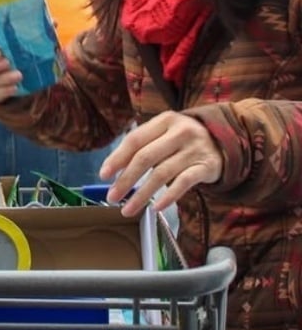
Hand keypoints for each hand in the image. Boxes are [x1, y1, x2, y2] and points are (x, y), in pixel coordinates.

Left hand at [99, 111, 222, 216]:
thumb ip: (143, 146)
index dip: (117, 158)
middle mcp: (179, 132)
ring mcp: (194, 149)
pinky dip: (168, 197)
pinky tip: (156, 208)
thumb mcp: (164, 134)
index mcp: (164, 120)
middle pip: (145, 157)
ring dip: (142, 194)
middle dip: (126, 180)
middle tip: (112, 197)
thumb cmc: (183, 140)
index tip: (104, 175)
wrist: (226, 141)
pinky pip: (183, 183)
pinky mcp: (207, 166)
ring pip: (162, 174)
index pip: (135, 139)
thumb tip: (113, 169)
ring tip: (128, 209)